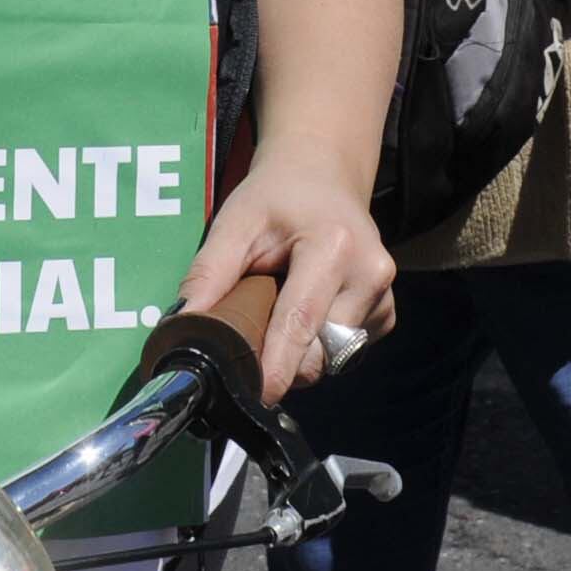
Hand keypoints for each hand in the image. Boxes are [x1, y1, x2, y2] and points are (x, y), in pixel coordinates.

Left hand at [177, 149, 396, 403]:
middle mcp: (371, 274)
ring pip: (335, 358)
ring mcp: (384, 296)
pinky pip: (348, 351)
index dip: (277, 366)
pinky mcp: (386, 313)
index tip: (254, 395)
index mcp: (334, 246)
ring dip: (302, 354)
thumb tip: (183, 325)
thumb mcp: (236, 222)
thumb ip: (209, 272)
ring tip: (281, 312)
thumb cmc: (276, 197)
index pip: (301, 322)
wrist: (323, 174)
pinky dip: (321, 345)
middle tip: (252, 337)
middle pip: (320, 351)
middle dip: (283, 360)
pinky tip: (309, 311)